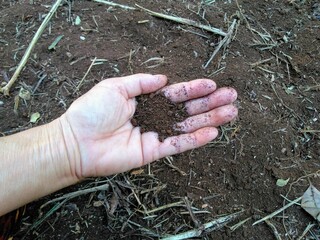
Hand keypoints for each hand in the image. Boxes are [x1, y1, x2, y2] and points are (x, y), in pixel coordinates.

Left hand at [60, 74, 237, 178]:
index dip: (194, 89)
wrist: (77, 141)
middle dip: (210, 103)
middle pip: (188, 109)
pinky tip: (213, 132)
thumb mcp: (115, 87)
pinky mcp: (153, 151)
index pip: (176, 94)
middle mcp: (154, 117)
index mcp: (146, 101)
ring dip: (210, 120)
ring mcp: (155, 135)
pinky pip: (178, 144)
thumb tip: (164, 79)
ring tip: (231, 112)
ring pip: (188, 126)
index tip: (213, 84)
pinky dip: (195, 139)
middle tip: (232, 97)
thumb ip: (141, 82)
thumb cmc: (91, 111)